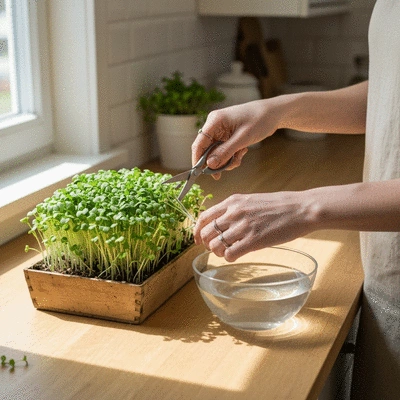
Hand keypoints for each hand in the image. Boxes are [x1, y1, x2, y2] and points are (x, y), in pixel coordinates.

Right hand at [192, 100, 279, 178]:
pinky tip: (242, 152)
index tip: (201, 173)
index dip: (198, 159)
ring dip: (227, 160)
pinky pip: (224, 151)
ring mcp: (221, 131)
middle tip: (230, 166)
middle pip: (207, 150)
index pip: (199, 143)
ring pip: (216, 153)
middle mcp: (215, 125)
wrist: (274, 113)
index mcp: (215, 121)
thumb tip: (210, 164)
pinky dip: (232, 156)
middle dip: (217, 161)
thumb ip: (225, 152)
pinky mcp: (227, 136)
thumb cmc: (259, 120)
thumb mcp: (243, 138)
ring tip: (240, 157)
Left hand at [193, 191, 313, 260]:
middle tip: (214, 249)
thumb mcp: (252, 200)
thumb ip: (235, 210)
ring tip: (227, 252)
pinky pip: (230, 254)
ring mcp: (243, 226)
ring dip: (218, 252)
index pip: (204, 216)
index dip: (196, 231)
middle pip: (206, 233)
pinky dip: (229, 258)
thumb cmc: (280, 205)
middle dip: (207, 244)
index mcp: (233, 201)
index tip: (197, 240)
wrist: (302, 208)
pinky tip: (236, 256)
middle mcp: (234, 212)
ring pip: (216, 245)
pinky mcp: (254, 240)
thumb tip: (222, 224)